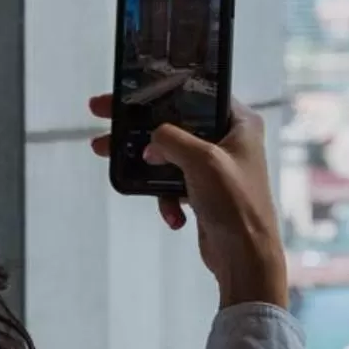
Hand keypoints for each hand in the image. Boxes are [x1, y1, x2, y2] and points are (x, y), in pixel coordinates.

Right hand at [88, 96, 288, 310]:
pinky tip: (172, 215)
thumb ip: (170, 140)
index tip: (126, 92)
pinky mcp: (204, 191)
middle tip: (103, 117)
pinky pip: (173, 184)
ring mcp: (216, 167)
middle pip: (174, 123)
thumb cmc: (236, 203)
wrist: (245, 257)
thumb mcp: (201, 159)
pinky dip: (165, 197)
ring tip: (108, 156)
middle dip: (138, 126)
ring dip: (144, 163)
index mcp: (240, 123)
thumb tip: (151, 143)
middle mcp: (229, 140)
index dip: (159, 91)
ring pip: (168, 155)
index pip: (195, 95)